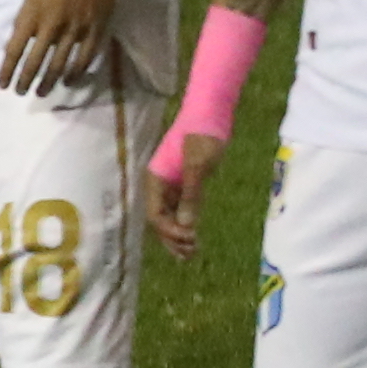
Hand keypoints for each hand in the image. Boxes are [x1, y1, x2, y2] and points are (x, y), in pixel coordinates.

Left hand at [0, 0, 122, 98]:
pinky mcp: (96, 29)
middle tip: (21, 92)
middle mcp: (52, 24)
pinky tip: (69, 80)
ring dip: (49, 82)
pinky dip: (75, 72)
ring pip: (60, 65)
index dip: (7, 70)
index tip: (3, 85)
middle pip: (36, 62)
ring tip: (41, 92)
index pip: (14, 50)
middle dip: (26, 81)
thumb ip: (23, 21)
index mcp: (33, 13)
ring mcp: (76, 28)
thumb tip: (13, 46)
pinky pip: (85, 58)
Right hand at [147, 127, 222, 261]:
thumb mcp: (198, 166)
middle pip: (159, 219)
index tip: (190, 238)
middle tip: (190, 254)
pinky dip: (186, 222)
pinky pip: (180, 207)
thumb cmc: (203, 137)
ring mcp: (171, 183)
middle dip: (172, 238)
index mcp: (156, 179)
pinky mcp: (183, 181)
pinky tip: (193, 234)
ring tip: (191, 252)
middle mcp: (159, 184)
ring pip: (169, 215)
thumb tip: (187, 226)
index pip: (155, 214)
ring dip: (178, 234)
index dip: (170, 231)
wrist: (210, 113)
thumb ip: (191, 196)